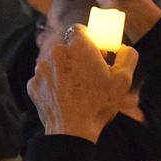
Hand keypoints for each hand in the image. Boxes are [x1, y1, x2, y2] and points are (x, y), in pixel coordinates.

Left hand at [27, 25, 137, 142]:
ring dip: (63, 72)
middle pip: (67, 48)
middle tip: (88, 75)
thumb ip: (127, 56)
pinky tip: (63, 99)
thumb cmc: (99, 103)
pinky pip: (44, 80)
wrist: (72, 130)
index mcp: (78, 46)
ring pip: (54, 63)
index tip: (95, 53)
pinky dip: (52, 86)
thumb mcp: (123, 80)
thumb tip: (125, 48)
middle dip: (76, 58)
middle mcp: (56, 52)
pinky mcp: (32, 84)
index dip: (88, 41)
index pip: (80, 30)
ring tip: (75, 91)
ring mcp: (41, 68)